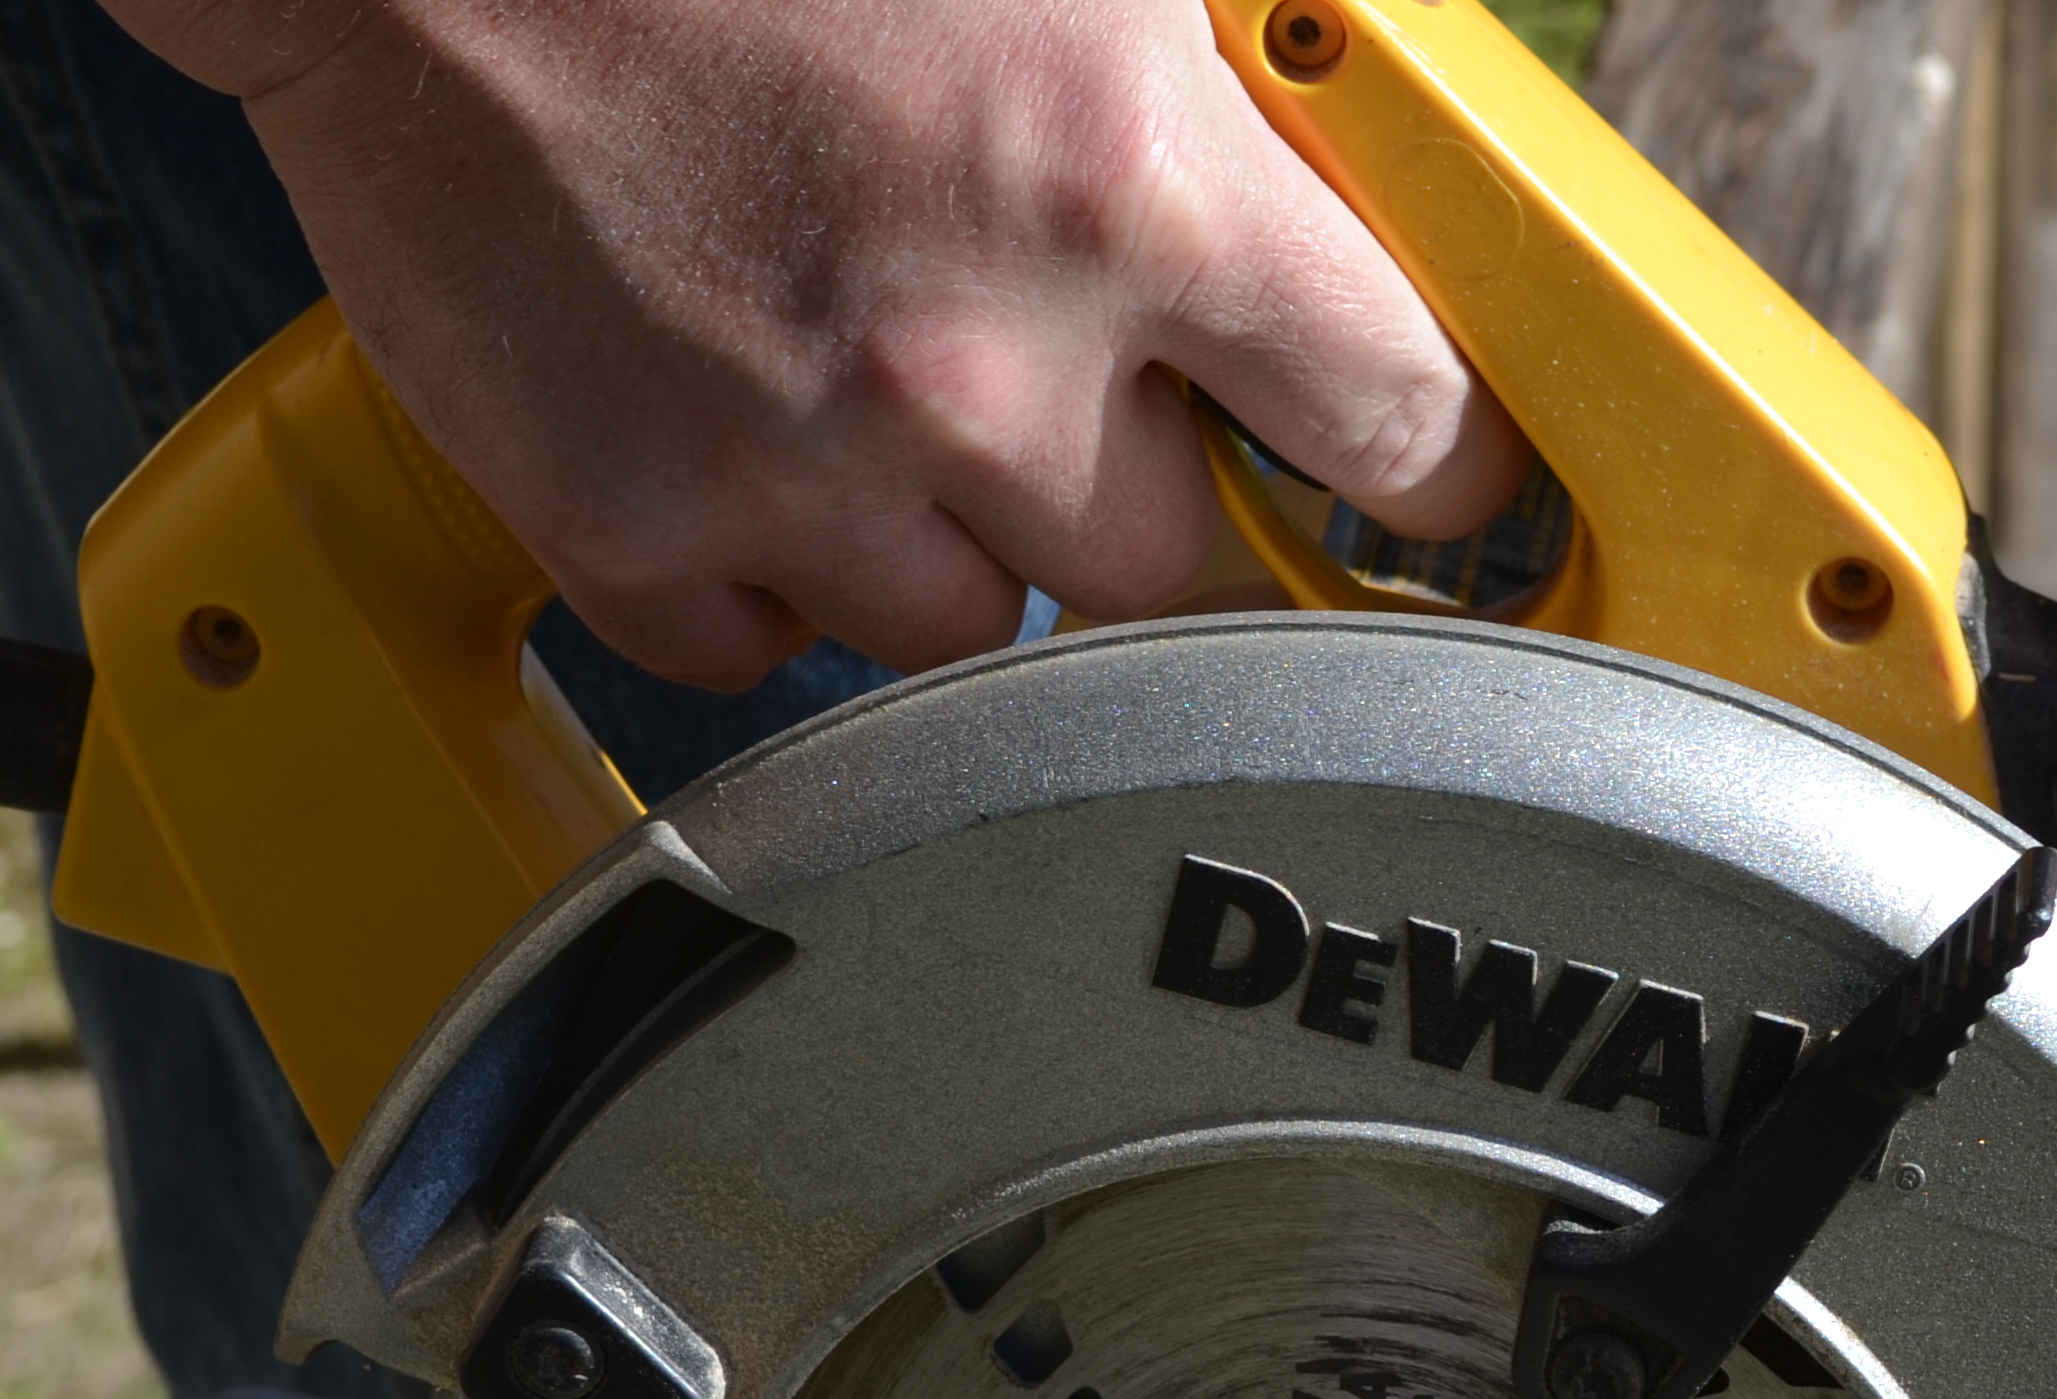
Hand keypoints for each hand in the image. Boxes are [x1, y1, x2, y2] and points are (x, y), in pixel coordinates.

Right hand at [100, 0, 1533, 684]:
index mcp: (1127, 189)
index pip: (1401, 432)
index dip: (1429, 462)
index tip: (1421, 476)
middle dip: (1147, 480)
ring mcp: (794, 472)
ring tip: (872, 358)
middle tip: (1070, 363)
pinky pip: (771, 649)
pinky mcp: (627, 529)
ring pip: (975, 627)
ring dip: (953, 526)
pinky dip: (769, 564)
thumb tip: (1357, 193)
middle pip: (1182, 570)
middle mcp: (978, 365)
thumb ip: (1234, 91)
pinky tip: (738, 417)